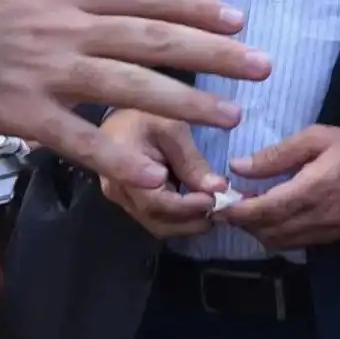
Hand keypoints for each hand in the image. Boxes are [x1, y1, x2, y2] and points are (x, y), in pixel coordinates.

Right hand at [0, 0, 269, 188]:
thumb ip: (90, 6)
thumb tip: (148, 14)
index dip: (197, 7)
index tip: (238, 20)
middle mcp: (67, 28)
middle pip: (153, 38)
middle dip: (213, 53)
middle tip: (261, 65)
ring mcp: (46, 72)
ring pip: (129, 87)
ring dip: (186, 102)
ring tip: (231, 114)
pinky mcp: (21, 115)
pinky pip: (78, 140)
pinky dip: (118, 158)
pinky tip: (156, 174)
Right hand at [99, 112, 224, 238]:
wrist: (120, 114)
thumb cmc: (147, 114)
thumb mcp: (172, 129)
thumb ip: (191, 160)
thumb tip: (218, 187)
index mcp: (120, 166)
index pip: (153, 200)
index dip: (185, 206)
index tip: (213, 200)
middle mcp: (117, 190)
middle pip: (155, 218)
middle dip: (190, 220)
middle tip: (221, 211)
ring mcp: (121, 199)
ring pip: (156, 224)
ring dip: (187, 224)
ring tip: (216, 213)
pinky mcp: (130, 201)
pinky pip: (155, 218)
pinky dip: (179, 219)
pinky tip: (200, 211)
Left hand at [221, 126, 339, 249]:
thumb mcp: (318, 138)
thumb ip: (278, 153)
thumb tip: (239, 166)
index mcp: (311, 189)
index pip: (265, 208)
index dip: (238, 210)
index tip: (218, 203)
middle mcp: (313, 218)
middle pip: (266, 229)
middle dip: (242, 220)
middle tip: (227, 204)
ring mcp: (320, 233)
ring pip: (275, 241)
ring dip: (255, 229)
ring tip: (247, 208)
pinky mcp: (325, 240)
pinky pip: (290, 244)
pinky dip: (273, 234)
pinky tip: (270, 217)